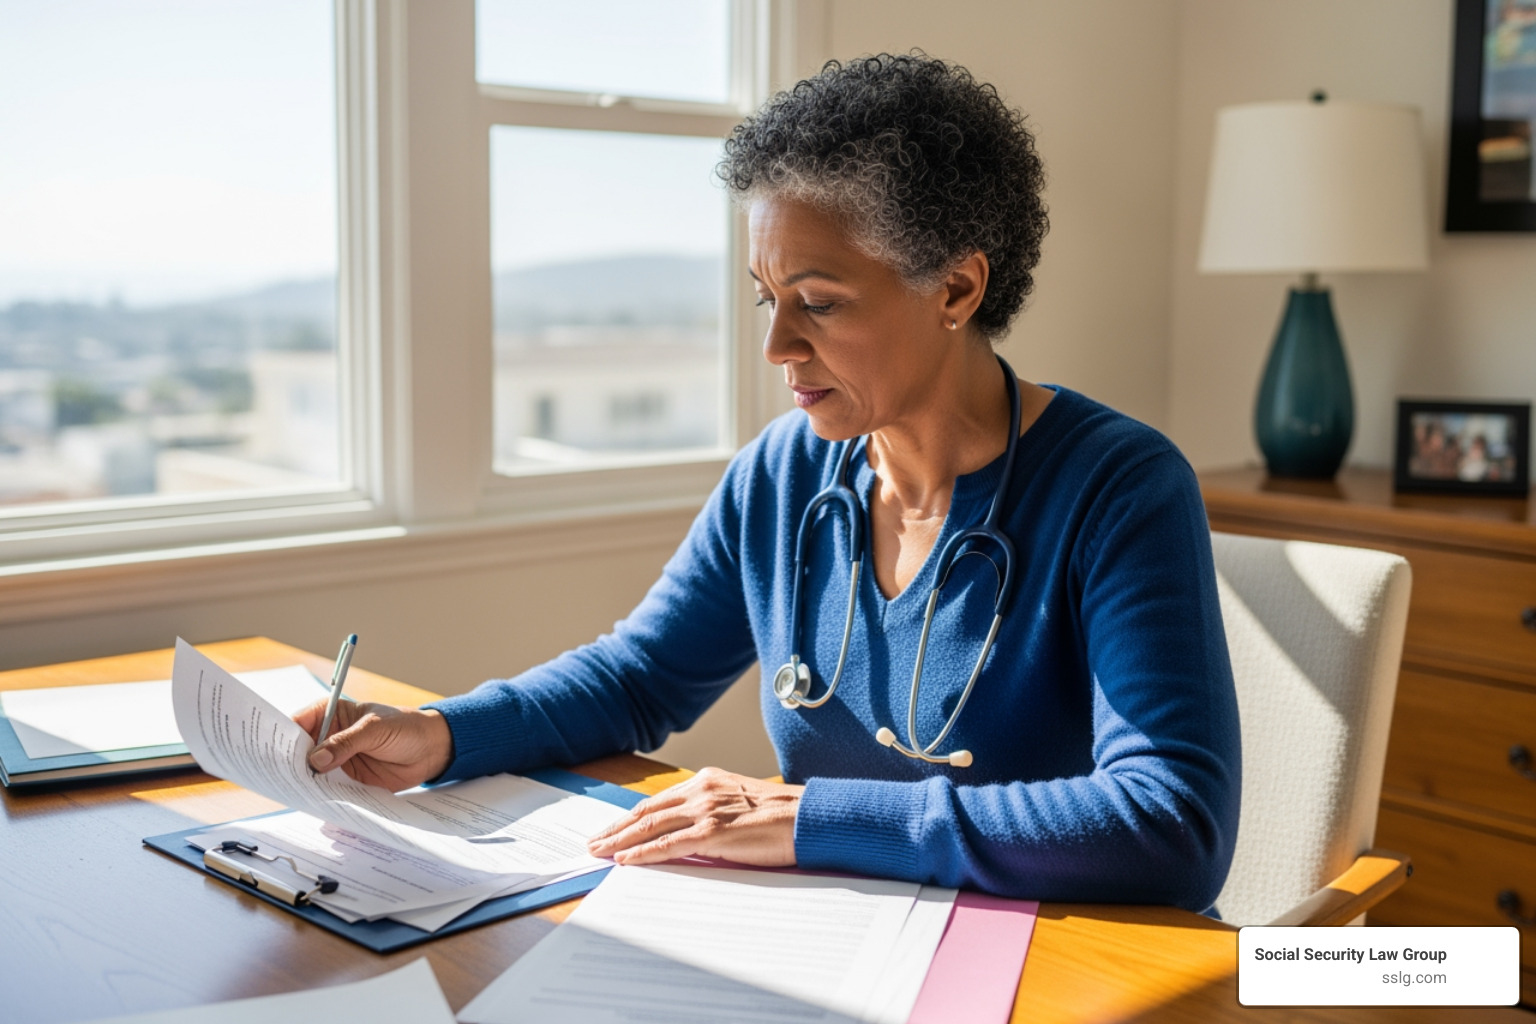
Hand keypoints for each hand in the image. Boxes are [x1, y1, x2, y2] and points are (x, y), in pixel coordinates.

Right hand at [294, 699, 453, 791]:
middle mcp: (327, 737)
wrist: (431, 749)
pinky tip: (314, 804)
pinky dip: (321, 797)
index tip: (270, 754)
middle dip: (289, 765)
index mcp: (330, 714)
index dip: (282, 738)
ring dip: (304, 783)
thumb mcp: (375, 729)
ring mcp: (335, 761)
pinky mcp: (346, 781)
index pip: (297, 724)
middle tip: (278, 779)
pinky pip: (328, 790)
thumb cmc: (405, 727)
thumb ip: (346, 743)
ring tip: (292, 795)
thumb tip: (316, 761)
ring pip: (310, 774)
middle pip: (299, 752)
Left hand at [586, 767, 803, 866]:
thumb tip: (683, 838)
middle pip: (646, 811)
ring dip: (620, 841)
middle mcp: (702, 790)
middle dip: (616, 829)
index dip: (631, 818)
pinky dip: (643, 853)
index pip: (658, 801)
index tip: (612, 830)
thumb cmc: (782, 818)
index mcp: (708, 781)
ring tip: (599, 852)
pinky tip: (626, 860)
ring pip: (650, 826)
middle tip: (593, 843)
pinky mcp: (713, 832)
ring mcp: (706, 810)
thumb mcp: (739, 806)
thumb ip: (711, 815)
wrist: (808, 819)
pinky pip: (668, 845)